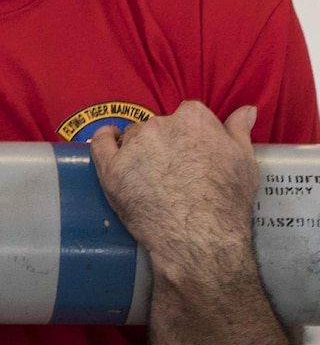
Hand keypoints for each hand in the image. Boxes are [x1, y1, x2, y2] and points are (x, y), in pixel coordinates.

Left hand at [89, 103, 259, 270]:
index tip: (189, 149)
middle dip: (164, 142)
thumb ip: (239, 131)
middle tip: (170, 168)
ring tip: (146, 172)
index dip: (188, 133)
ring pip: (132, 137)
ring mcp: (133, 146)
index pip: (187, 114)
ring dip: (137, 148)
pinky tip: (108, 140)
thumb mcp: (245, 160)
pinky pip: (99, 144)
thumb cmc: (227, 199)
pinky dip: (103, 139)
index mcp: (193, 118)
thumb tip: (245, 110)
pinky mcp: (111, 168)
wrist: (200, 234)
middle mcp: (160, 125)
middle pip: (158, 126)